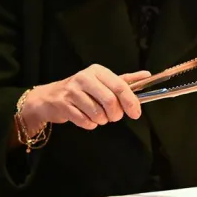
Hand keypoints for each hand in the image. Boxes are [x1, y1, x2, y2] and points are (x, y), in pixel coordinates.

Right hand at [18, 64, 151, 133]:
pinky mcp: (63, 105)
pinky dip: (90, 124)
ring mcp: (71, 92)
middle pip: (110, 101)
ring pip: (97, 114)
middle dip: (115, 115)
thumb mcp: (102, 81)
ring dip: (101, 120)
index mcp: (97, 71)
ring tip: (97, 116)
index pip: (120, 86)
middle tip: (113, 116)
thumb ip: (124, 80)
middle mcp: (84, 78)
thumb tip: (147, 75)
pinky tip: (86, 119)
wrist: (50, 97)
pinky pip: (84, 121)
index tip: (136, 113)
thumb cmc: (81, 90)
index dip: (131, 102)